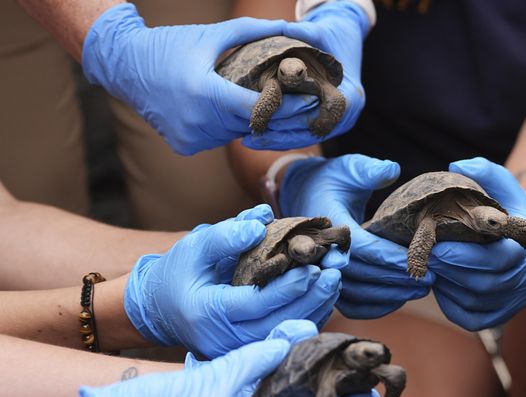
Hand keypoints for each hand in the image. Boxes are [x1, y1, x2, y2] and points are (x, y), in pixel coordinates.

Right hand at [82, 4, 314, 154]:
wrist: (125, 66)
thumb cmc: (169, 46)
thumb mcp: (211, 36)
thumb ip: (251, 32)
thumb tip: (289, 28)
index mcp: (205, 93)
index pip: (257, 108)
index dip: (284, 105)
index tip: (307, 100)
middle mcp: (198, 122)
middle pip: (250, 123)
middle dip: (270, 112)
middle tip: (290, 100)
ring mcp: (191, 138)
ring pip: (236, 134)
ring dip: (247, 121)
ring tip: (259, 102)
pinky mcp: (185, 147)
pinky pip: (218, 139)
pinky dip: (225, 127)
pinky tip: (225, 111)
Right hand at [125, 204, 341, 357]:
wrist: (163, 308)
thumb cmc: (180, 274)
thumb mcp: (194, 248)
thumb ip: (224, 235)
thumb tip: (261, 223)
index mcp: (208, 313)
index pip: (256, 304)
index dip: (287, 288)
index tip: (313, 269)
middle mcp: (225, 338)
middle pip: (278, 322)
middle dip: (311, 298)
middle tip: (335, 273)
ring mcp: (239, 349)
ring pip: (286, 333)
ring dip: (316, 307)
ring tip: (335, 280)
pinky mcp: (251, 350)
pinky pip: (285, 336)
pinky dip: (308, 315)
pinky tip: (324, 295)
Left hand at [243, 1, 369, 149]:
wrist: (345, 40)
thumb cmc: (333, 37)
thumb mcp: (322, 34)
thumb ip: (307, 33)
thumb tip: (285, 28)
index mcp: (350, 96)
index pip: (320, 116)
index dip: (293, 121)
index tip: (268, 122)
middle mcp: (348, 115)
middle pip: (310, 133)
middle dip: (279, 136)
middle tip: (249, 138)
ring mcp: (338, 123)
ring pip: (305, 138)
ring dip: (277, 141)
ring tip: (248, 141)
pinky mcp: (327, 125)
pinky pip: (304, 135)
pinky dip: (282, 136)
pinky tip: (259, 136)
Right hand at [279, 154, 434, 318]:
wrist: (308, 197)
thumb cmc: (334, 181)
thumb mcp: (349, 168)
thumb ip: (368, 170)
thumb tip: (392, 169)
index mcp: (328, 224)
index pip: (363, 247)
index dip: (391, 256)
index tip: (420, 259)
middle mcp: (322, 253)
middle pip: (363, 275)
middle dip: (398, 279)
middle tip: (431, 278)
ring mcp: (324, 273)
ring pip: (359, 295)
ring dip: (392, 295)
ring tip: (422, 289)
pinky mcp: (330, 286)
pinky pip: (353, 306)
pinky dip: (377, 307)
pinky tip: (400, 298)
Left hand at [428, 158, 525, 330]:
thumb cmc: (506, 204)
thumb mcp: (500, 182)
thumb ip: (483, 171)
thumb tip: (457, 165)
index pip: (498, 260)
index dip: (465, 257)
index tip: (437, 247)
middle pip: (485, 284)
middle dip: (450, 272)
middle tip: (425, 258)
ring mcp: (517, 298)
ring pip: (477, 303)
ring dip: (448, 288)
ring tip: (430, 269)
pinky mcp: (503, 313)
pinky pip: (473, 319)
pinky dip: (452, 305)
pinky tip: (441, 286)